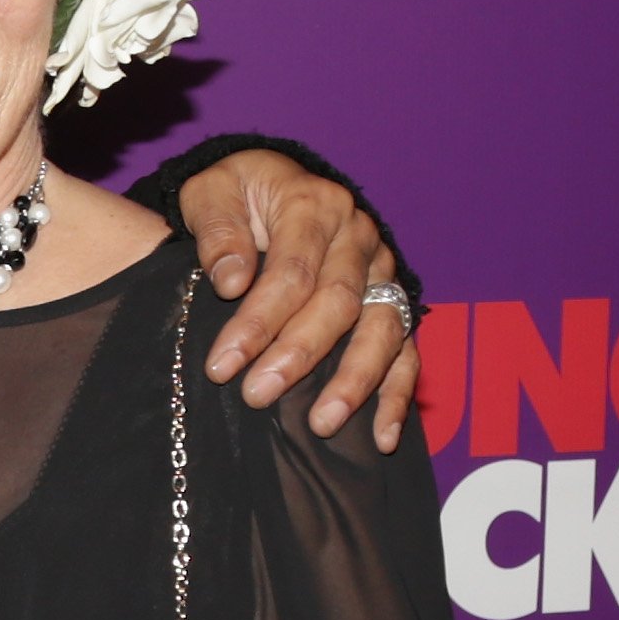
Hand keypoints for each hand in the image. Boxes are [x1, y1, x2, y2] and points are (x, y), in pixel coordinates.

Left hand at [177, 150, 421, 451]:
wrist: (269, 182)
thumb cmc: (236, 192)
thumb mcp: (212, 193)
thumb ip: (219, 232)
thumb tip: (232, 282)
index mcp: (316, 206)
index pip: (291, 272)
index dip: (257, 322)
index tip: (221, 365)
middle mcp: (358, 237)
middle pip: (338, 303)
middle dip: (297, 354)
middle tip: (257, 395)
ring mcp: (381, 271)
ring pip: (381, 329)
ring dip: (353, 381)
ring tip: (321, 423)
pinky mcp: (391, 301)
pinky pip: (405, 349)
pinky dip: (397, 394)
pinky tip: (382, 437)